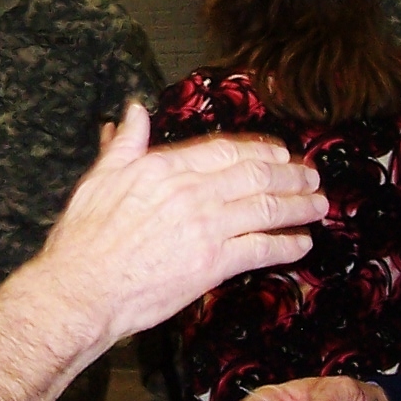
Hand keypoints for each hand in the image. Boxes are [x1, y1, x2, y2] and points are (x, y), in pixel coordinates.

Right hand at [28, 102, 323, 347]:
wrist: (82, 288)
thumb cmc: (84, 239)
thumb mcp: (99, 178)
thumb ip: (125, 144)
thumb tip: (134, 112)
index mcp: (165, 167)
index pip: (225, 150)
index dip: (260, 149)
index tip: (280, 151)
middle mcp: (192, 192)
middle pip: (256, 174)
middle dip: (290, 174)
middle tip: (311, 176)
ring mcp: (205, 227)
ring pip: (266, 209)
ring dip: (298, 206)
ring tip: (318, 205)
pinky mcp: (212, 264)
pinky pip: (260, 249)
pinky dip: (286, 245)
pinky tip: (301, 243)